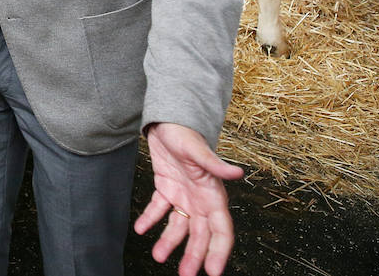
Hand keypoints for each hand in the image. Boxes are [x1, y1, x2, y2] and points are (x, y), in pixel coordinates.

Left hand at [134, 122, 243, 275]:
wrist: (167, 119)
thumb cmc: (186, 133)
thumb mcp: (198, 149)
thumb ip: (215, 164)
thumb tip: (238, 173)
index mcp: (213, 194)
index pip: (221, 230)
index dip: (218, 251)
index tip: (212, 271)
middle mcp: (200, 199)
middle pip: (200, 234)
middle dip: (194, 256)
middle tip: (185, 274)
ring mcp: (183, 194)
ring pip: (179, 226)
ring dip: (170, 242)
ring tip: (158, 257)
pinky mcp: (166, 187)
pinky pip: (159, 209)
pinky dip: (150, 219)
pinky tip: (140, 229)